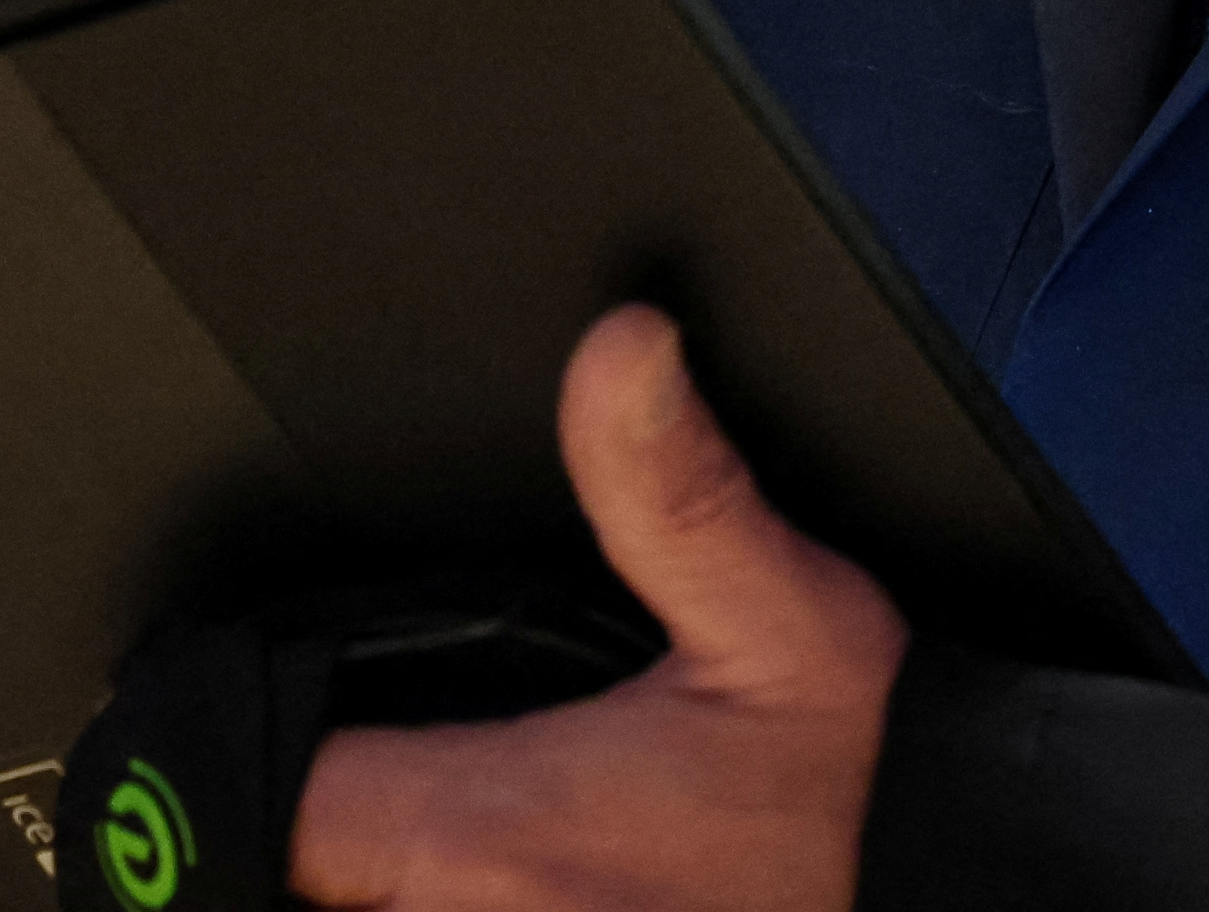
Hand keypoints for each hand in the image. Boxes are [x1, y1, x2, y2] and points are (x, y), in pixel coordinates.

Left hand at [291, 308, 907, 911]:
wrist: (953, 893)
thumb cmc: (864, 795)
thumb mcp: (786, 618)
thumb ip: (676, 490)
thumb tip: (623, 351)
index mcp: (487, 835)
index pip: (274, 814)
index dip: (255, 764)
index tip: (294, 730)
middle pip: (298, 899)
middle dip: (315, 854)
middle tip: (375, 798)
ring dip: (369, 897)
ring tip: (418, 856)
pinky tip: (493, 892)